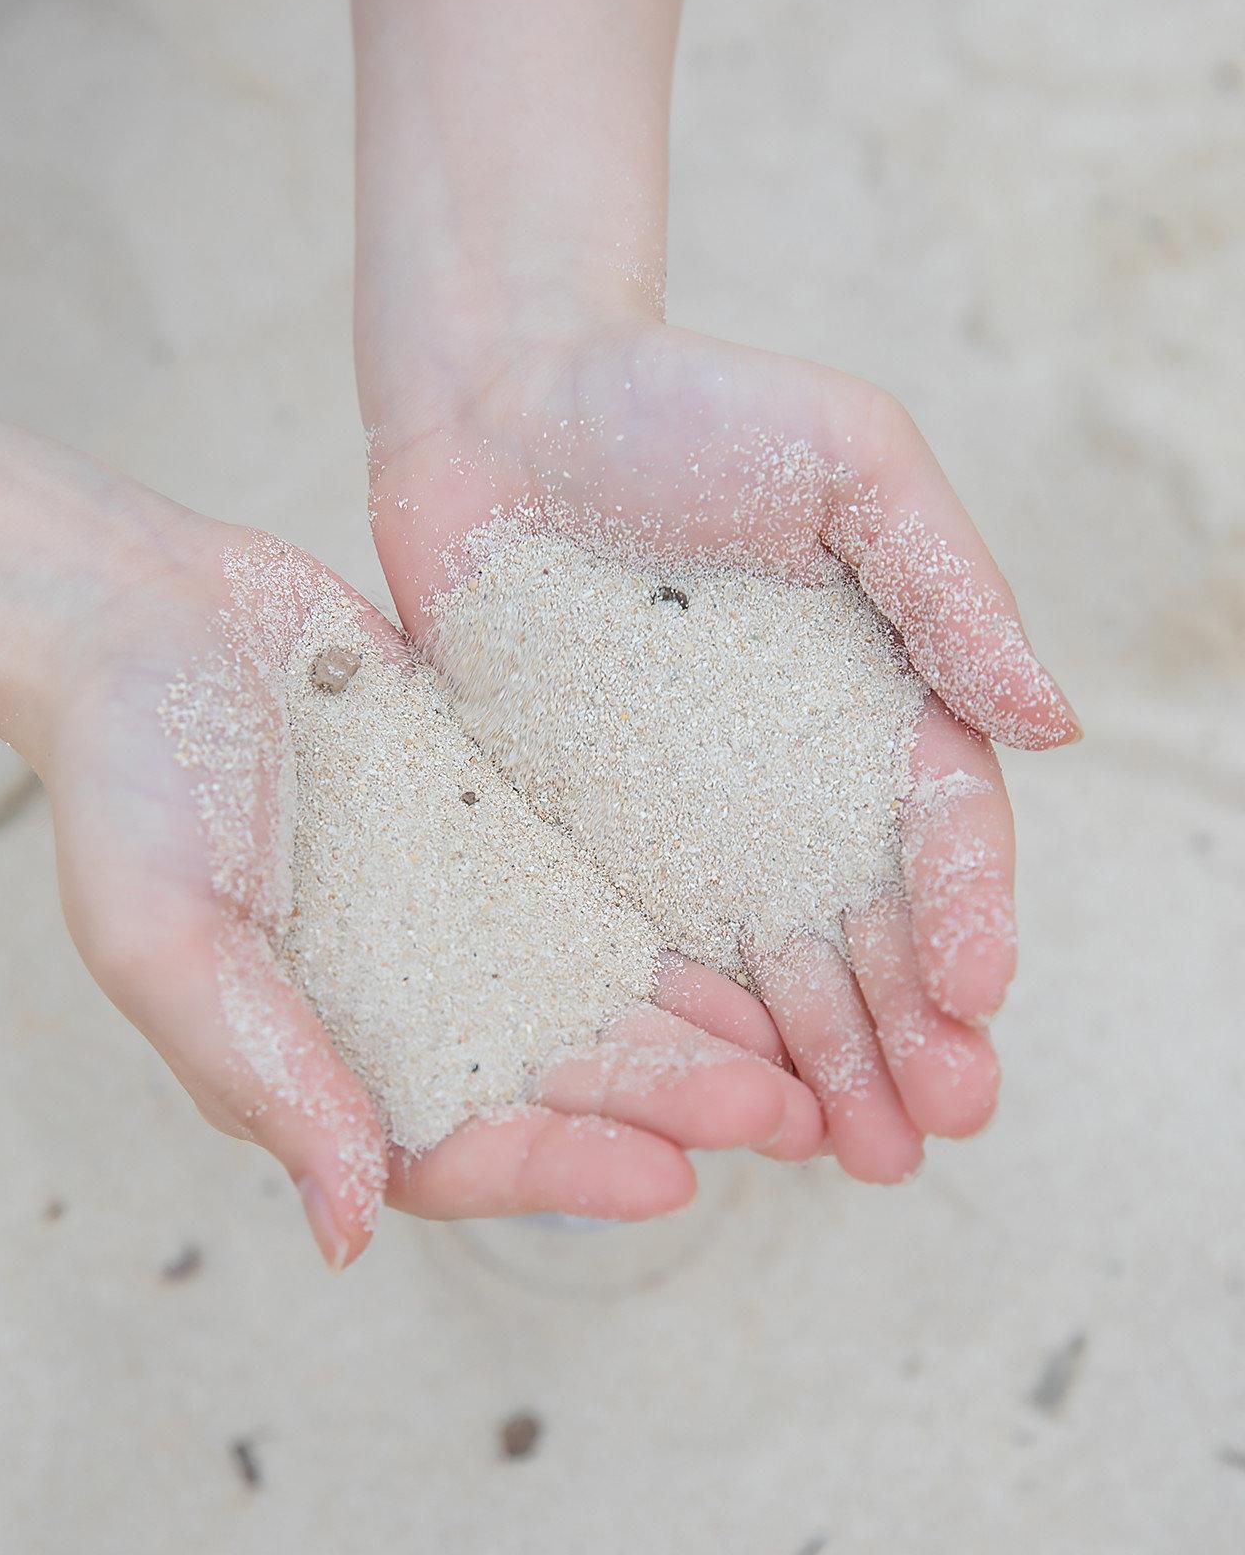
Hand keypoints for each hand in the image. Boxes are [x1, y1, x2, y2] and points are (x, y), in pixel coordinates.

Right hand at [0, 416, 818, 1266]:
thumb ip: (262, 1073)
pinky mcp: (507, 831)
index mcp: (329, 1056)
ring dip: (701, 1033)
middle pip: (563, 1082)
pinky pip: (607, 895)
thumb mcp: (162, 935)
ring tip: (807, 1052)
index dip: (566, 1172)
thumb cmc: (125, 777)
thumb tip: (347, 1230)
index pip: (462, 1151)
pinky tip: (762, 939)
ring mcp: (469, 919)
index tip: (667, 1178)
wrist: (150, 617)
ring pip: (604, 999)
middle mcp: (416, 1002)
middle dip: (673, 1105)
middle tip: (783, 1116)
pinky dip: (679, 927)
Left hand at [364, 319, 1077, 1183]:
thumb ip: (946, 589)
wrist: (502, 399)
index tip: (978, 992)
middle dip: (909, 1032)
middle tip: (936, 1127)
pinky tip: (716, 1097)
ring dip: (817, 1063)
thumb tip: (1052, 725)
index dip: (967, 913)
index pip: (939, 830)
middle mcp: (790, 782)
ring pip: (766, 968)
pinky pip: (639, 949)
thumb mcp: (850, 462)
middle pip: (865, 928)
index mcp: (877, 700)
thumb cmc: (687, 406)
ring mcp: (686, 821)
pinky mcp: (583, 838)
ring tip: (852, 1155)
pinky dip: (685, 1028)